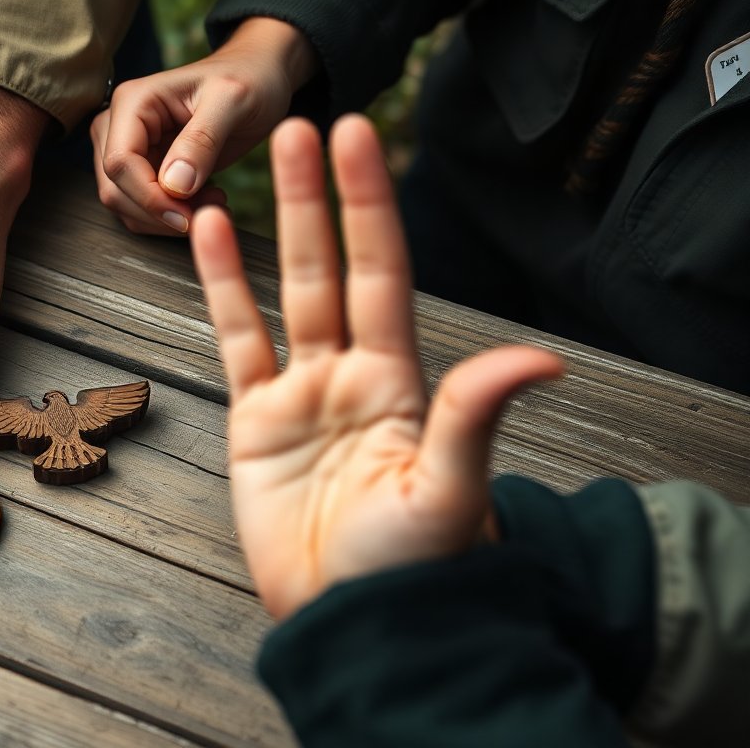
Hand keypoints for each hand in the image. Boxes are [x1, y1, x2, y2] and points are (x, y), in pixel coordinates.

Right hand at [91, 17, 312, 234]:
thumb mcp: (233, 101)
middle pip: (115, 189)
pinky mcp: (142, 167)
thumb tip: (174, 185)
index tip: (188, 217)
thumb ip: (202, 139)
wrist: (256, 78)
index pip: (120, 163)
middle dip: (159, 211)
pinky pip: (141, 207)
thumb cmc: (247, 80)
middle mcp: (118, 124)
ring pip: (124, 204)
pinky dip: (170, 215)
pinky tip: (204, 200)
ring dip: (166, 217)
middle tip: (211, 206)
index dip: (150, 198)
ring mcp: (127, 147)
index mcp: (132, 101)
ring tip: (213, 200)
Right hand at [191, 116, 564, 619]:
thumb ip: (474, 415)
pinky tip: (208, 237)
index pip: (382, 274)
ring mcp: (300, 395)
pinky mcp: (255, 423)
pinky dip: (221, 290)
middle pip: (330, 268)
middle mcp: (350, 374)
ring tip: (259, 166)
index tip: (360, 144)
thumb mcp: (449, 491)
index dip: (369, 208)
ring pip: (281, 294)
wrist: (349, 622)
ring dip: (268, 229)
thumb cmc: (411, 567)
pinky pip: (236, 342)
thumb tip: (541, 359)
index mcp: (400, 382)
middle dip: (320, 199)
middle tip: (307, 126)